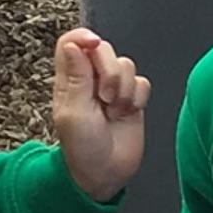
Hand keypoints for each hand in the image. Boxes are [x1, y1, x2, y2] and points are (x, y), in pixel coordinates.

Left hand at [51, 30, 148, 205]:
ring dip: (123, 88)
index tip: (94, 45)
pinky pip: (142, 82)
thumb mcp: (73, 113)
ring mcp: (112, 88)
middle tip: (105, 98)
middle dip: (110, 71)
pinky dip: (137, 97)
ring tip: (114, 111)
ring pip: (126, 65)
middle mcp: (91, 80)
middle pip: (104, 49)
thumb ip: (76, 76)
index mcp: (69, 80)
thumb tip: (73, 44)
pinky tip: (127, 113)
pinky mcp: (131, 98)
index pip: (72, 41)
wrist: (104, 174)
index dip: (84, 37)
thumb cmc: (82, 150)